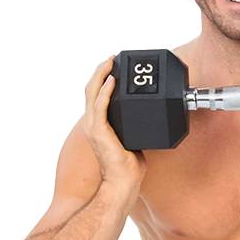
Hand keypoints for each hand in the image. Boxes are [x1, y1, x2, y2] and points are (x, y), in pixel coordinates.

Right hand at [79, 55, 143, 187]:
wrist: (123, 181)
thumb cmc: (128, 166)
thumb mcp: (132, 139)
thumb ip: (134, 126)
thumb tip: (149, 115)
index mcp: (98, 125)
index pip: (95, 96)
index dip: (102, 79)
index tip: (113, 67)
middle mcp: (92, 123)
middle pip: (90, 89)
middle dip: (100, 71)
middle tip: (111, 58)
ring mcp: (94, 127)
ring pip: (92, 92)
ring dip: (101, 74)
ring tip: (110, 62)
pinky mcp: (100, 131)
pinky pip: (100, 105)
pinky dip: (105, 90)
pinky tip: (113, 80)